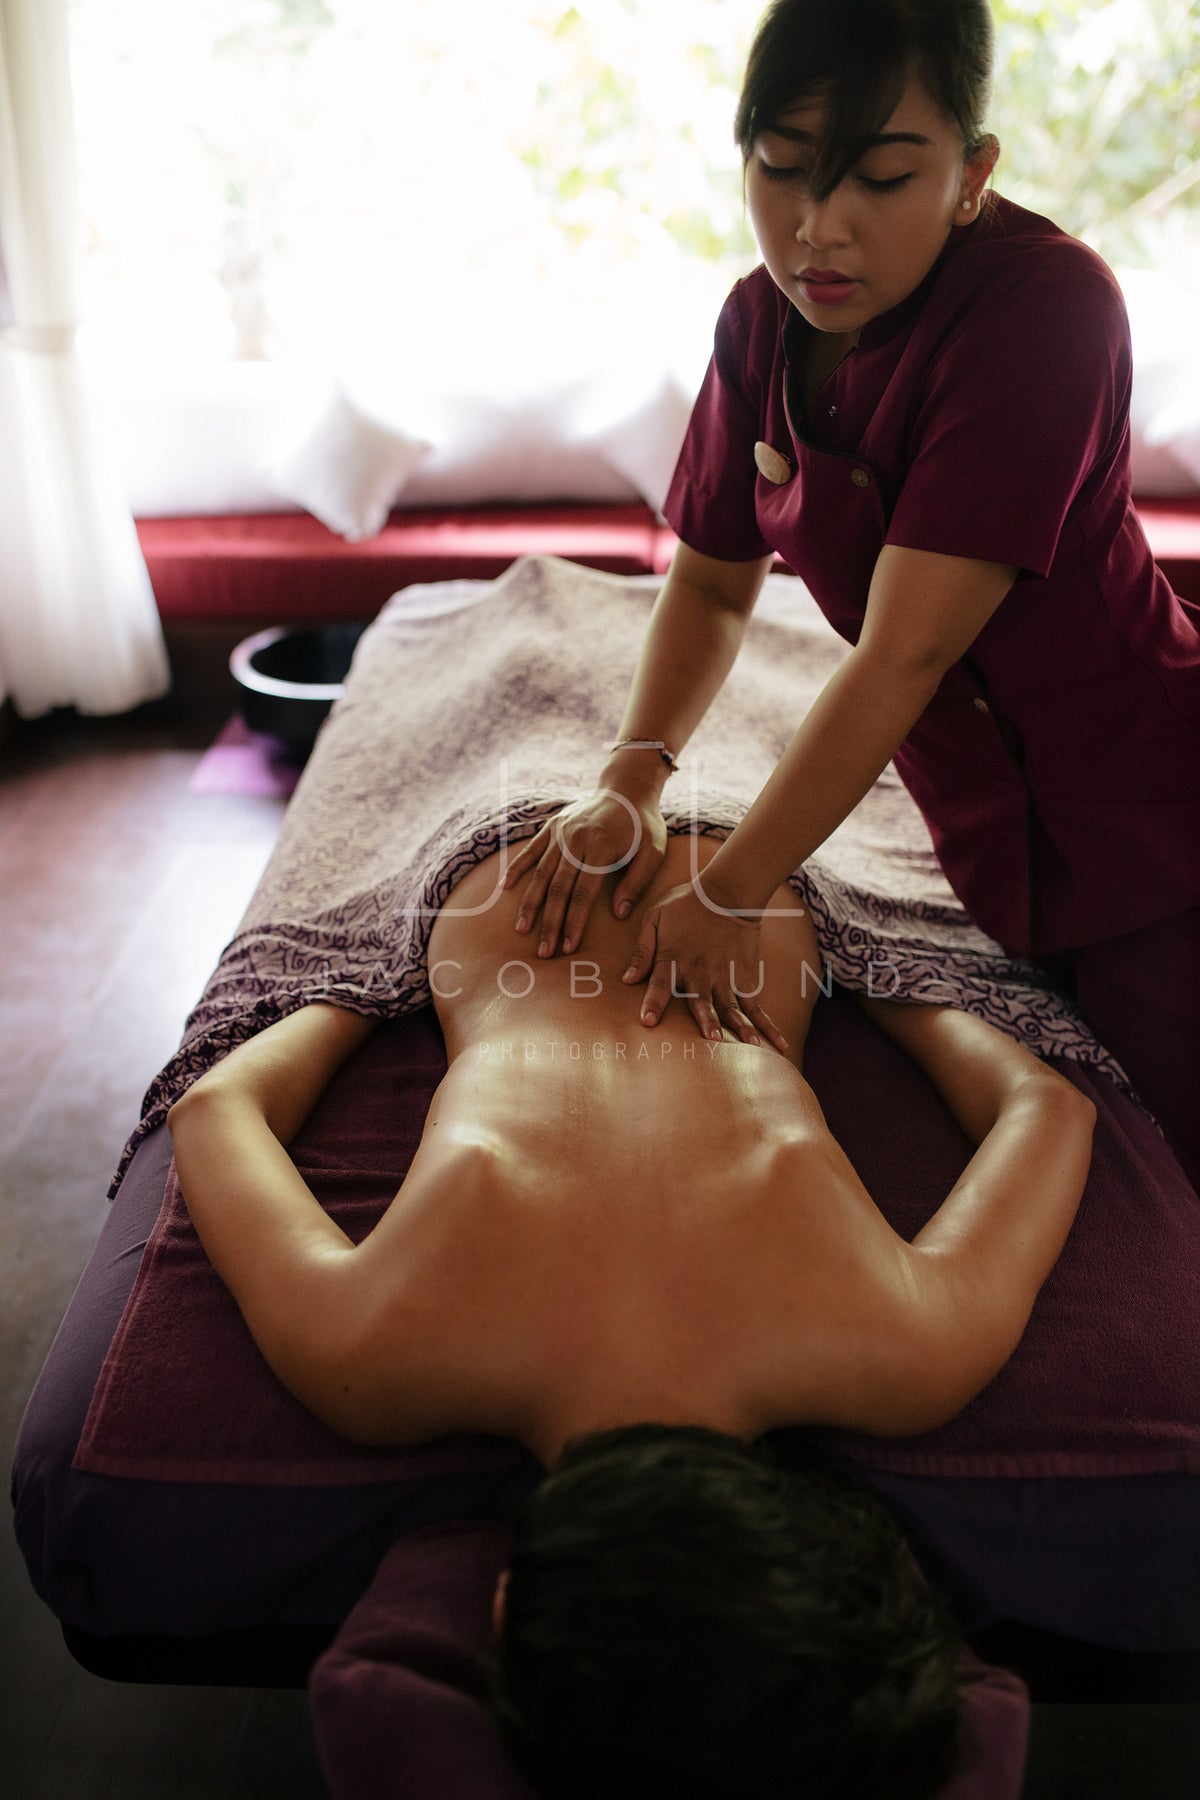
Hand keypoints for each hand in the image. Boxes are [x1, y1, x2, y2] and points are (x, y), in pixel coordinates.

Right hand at [503, 787, 667, 955]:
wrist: (627, 787)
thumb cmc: (643, 824)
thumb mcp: (653, 850)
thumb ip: (637, 882)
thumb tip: (619, 914)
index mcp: (601, 846)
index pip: (583, 892)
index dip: (574, 921)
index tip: (567, 946)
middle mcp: (575, 839)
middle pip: (558, 888)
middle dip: (550, 922)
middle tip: (544, 951)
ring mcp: (560, 832)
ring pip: (541, 873)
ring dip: (530, 904)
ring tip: (521, 929)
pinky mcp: (552, 826)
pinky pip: (531, 850)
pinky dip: (517, 868)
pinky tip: (505, 888)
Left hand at [622, 879, 786, 1050]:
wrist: (728, 892)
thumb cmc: (686, 904)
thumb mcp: (654, 919)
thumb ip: (641, 951)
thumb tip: (626, 979)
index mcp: (673, 959)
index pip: (660, 985)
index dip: (653, 1003)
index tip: (648, 1021)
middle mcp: (700, 972)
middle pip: (702, 1001)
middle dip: (706, 1020)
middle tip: (711, 1040)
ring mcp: (725, 976)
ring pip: (732, 1007)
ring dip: (740, 1027)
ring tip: (750, 1046)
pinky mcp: (746, 977)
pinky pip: (756, 1005)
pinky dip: (767, 1024)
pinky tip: (777, 1043)